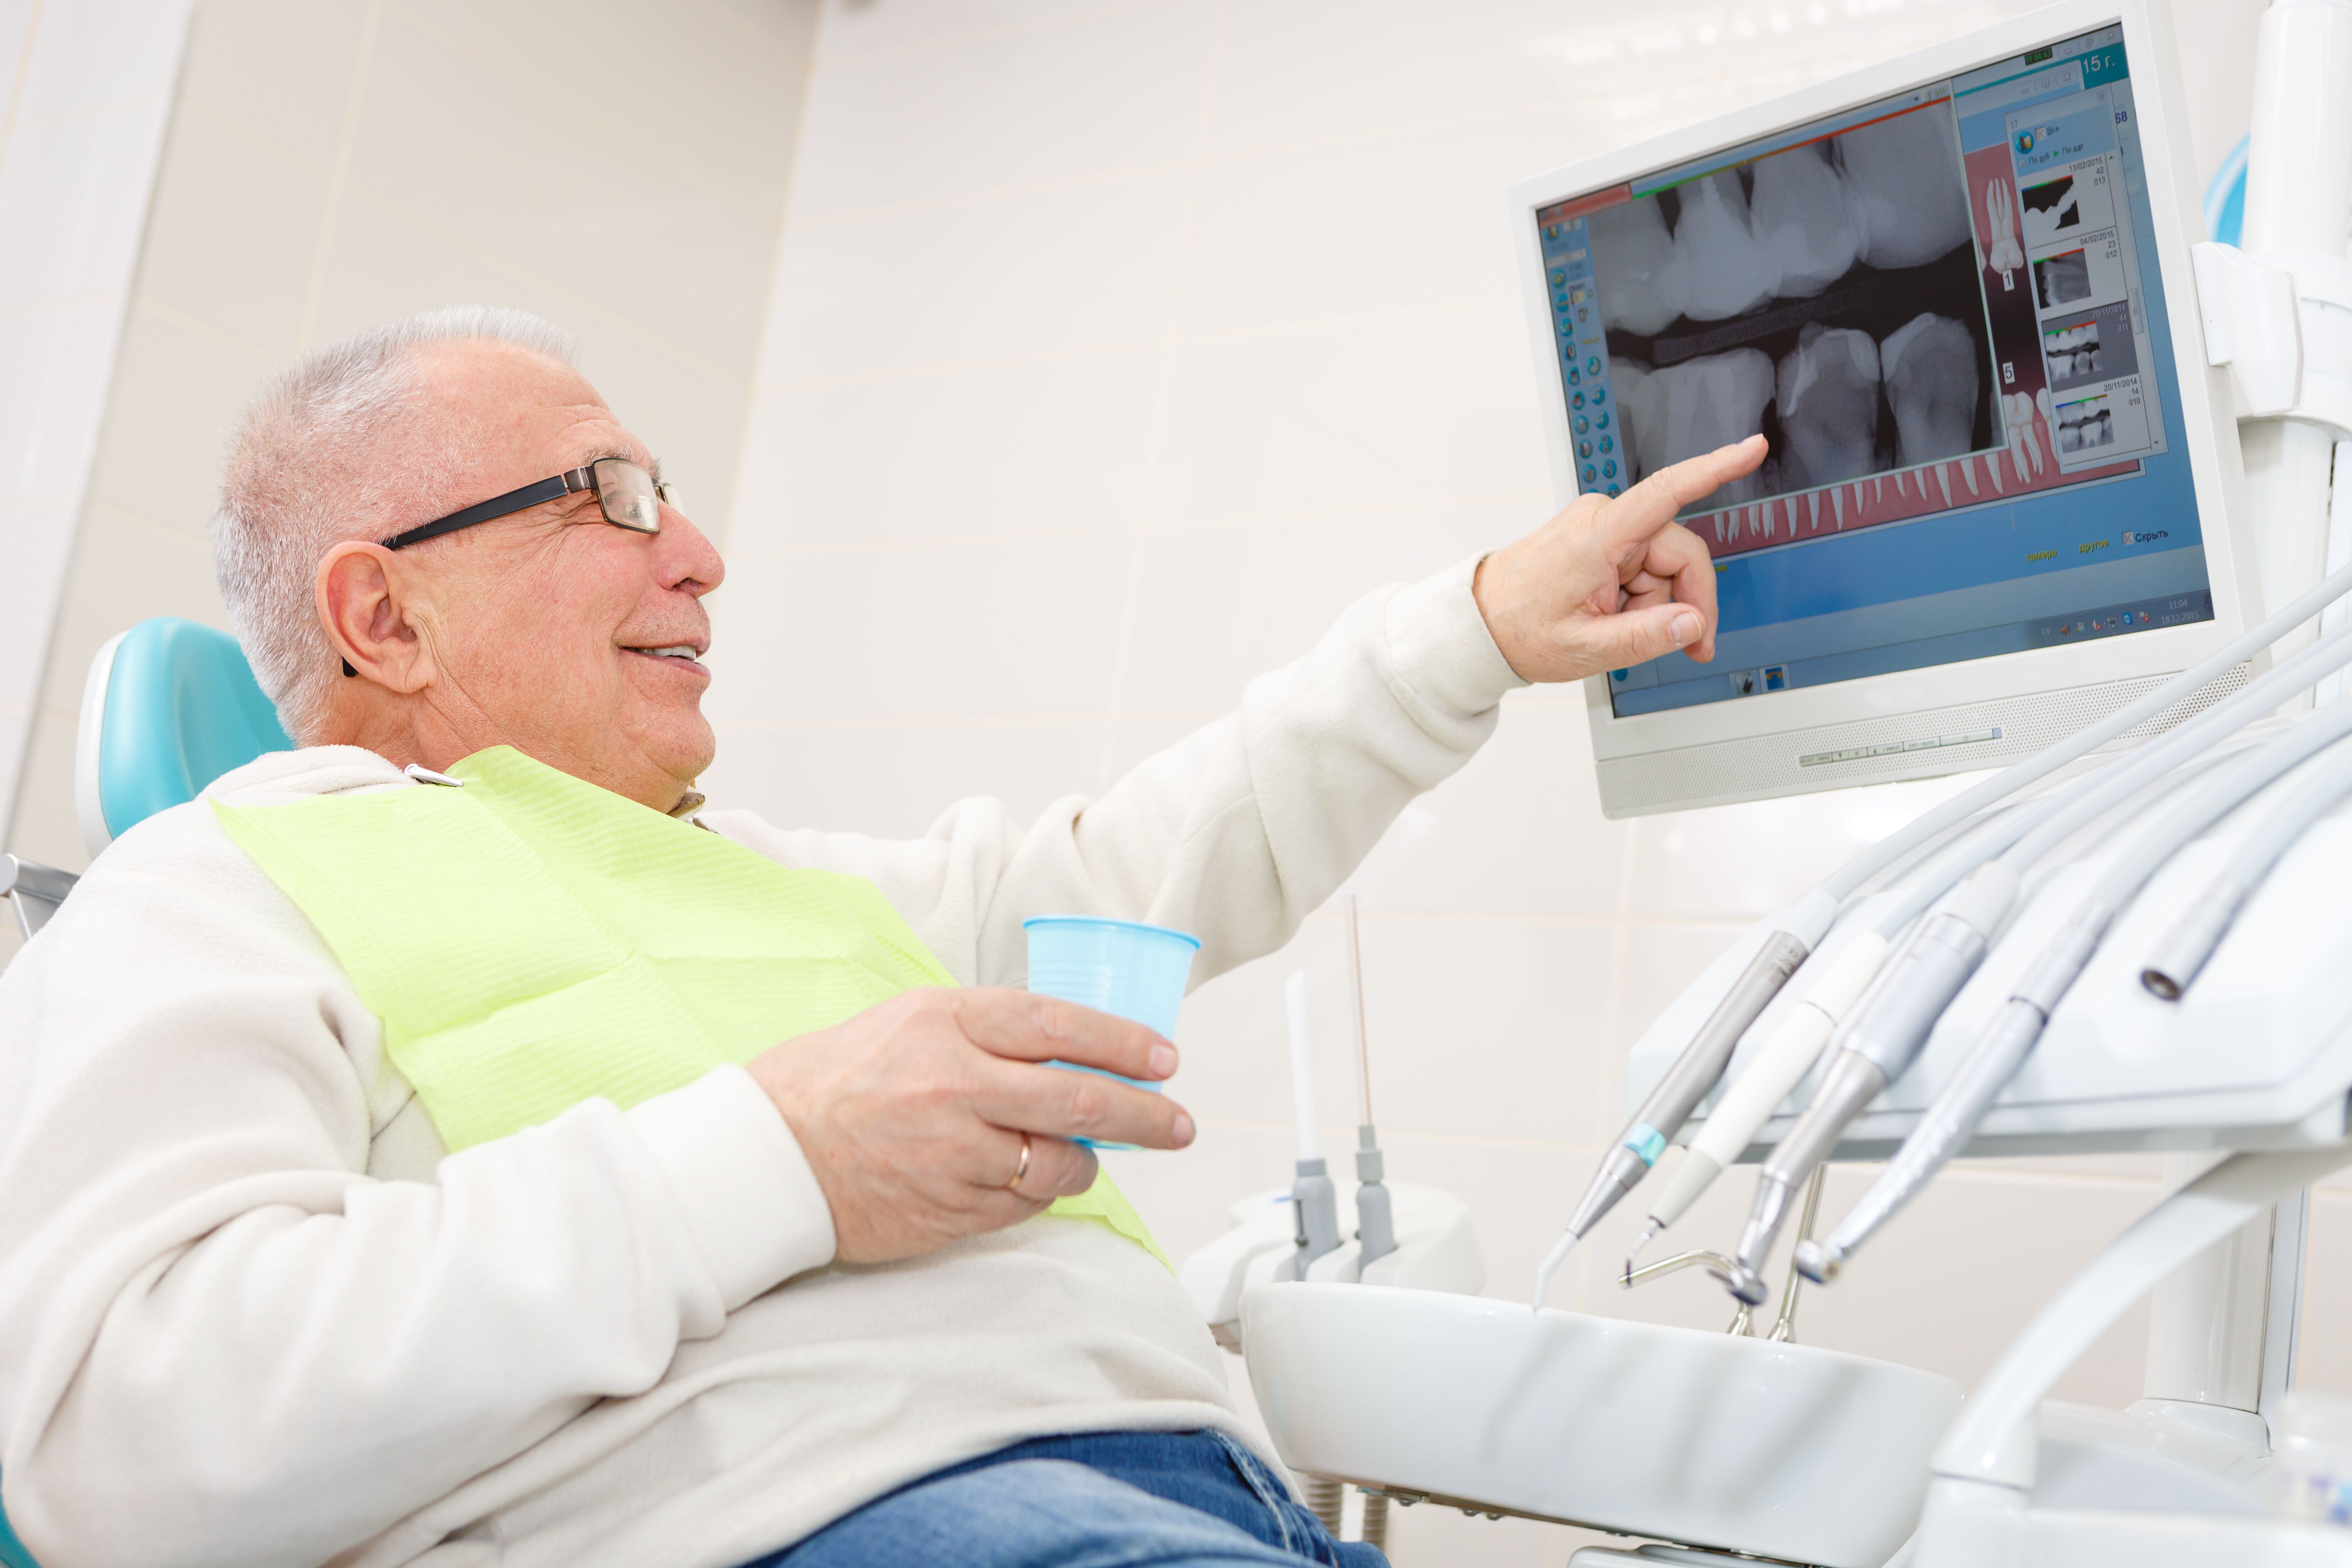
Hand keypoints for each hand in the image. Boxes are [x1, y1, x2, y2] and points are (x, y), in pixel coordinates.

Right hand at [747, 988, 1194, 1264]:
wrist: (768, 1156)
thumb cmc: (839, 1080)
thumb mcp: (911, 1023)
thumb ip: (989, 1032)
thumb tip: (1076, 1049)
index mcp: (943, 1024)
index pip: (1057, 1025)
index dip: (1121, 1041)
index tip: (1163, 1058)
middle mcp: (952, 1085)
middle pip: (1077, 1098)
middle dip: (1144, 1114)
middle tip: (1179, 1124)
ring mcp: (951, 1153)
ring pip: (1057, 1163)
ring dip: (1085, 1162)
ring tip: (1084, 1156)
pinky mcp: (946, 1210)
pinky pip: (1023, 1206)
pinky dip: (1040, 1195)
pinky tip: (1025, 1181)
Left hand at [1473, 436, 1766, 681]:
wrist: (1482, 623)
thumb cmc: (1519, 627)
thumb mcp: (1586, 647)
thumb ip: (1646, 637)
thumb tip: (1693, 624)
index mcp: (1597, 535)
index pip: (1667, 491)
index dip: (1715, 468)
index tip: (1752, 447)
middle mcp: (1603, 520)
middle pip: (1682, 554)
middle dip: (1687, 603)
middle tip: (1685, 647)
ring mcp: (1604, 529)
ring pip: (1668, 568)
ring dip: (1660, 607)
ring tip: (1622, 633)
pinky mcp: (1605, 541)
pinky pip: (1649, 570)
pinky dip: (1646, 601)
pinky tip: (1621, 621)